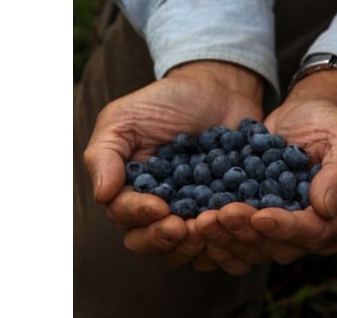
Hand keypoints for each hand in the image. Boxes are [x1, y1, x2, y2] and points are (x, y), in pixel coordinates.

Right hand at [83, 61, 262, 268]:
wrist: (217, 90)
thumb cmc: (165, 102)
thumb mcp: (124, 119)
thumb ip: (105, 154)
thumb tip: (101, 195)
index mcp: (130, 190)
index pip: (125, 216)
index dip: (139, 217)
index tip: (159, 207)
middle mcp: (158, 208)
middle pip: (151, 242)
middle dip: (164, 239)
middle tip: (182, 228)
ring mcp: (192, 212)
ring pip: (185, 247)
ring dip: (194, 244)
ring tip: (208, 228)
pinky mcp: (223, 210)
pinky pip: (222, 236)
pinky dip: (227, 236)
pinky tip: (234, 224)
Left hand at [195, 69, 336, 273]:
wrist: (307, 115)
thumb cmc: (332, 123)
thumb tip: (326, 208)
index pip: (314, 232)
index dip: (286, 228)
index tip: (261, 217)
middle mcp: (316, 231)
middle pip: (279, 246)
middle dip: (247, 234)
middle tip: (219, 218)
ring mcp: (285, 228)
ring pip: (254, 246)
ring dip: (226, 237)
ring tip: (202, 221)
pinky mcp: (260, 221)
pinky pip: (238, 236)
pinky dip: (218, 233)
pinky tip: (196, 224)